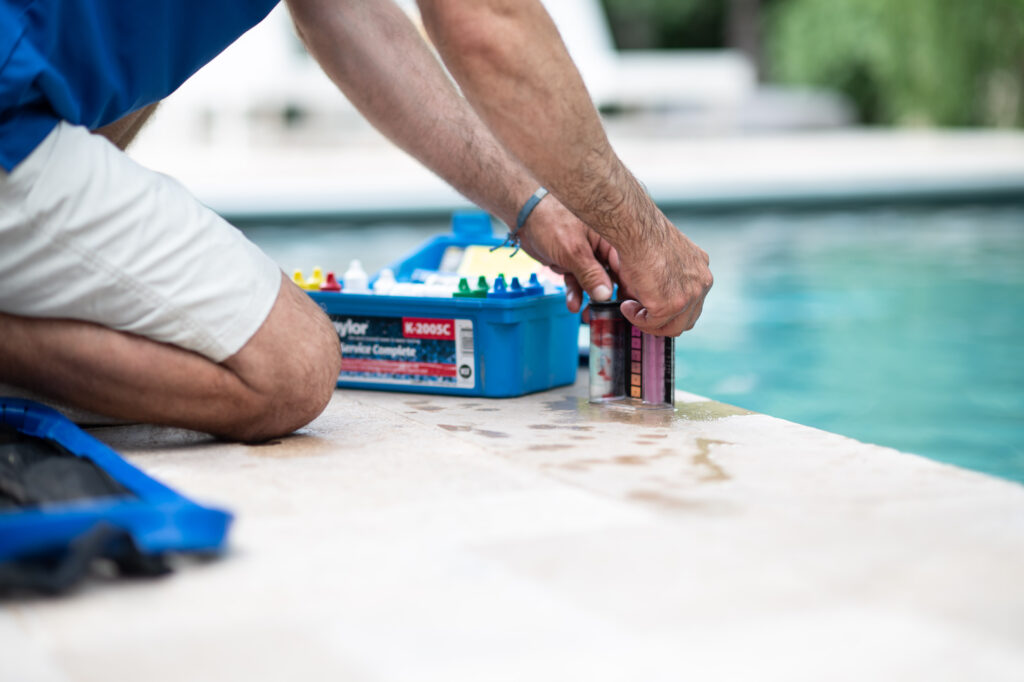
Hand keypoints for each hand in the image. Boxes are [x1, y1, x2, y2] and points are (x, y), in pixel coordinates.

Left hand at [516, 196, 619, 312]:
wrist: (524, 216)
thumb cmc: (550, 219)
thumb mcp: (573, 250)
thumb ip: (590, 274)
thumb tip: (605, 294)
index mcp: (610, 239)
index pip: (627, 267)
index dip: (629, 288)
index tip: (628, 307)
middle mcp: (602, 247)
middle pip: (614, 277)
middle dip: (609, 298)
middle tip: (607, 315)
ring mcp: (588, 256)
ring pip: (595, 283)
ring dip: (591, 299)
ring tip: (587, 315)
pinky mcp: (573, 262)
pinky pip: (578, 281)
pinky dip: (575, 293)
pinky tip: (573, 304)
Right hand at [613, 212, 711, 336]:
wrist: (638, 231)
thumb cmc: (645, 236)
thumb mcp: (665, 259)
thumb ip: (668, 279)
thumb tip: (653, 297)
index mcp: (701, 271)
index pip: (693, 304)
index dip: (673, 312)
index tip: (654, 309)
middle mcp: (701, 284)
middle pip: (687, 320)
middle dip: (663, 322)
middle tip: (642, 316)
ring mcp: (689, 297)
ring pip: (672, 327)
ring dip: (649, 323)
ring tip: (631, 309)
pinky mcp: (670, 305)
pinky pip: (653, 323)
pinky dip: (637, 319)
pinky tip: (626, 306)